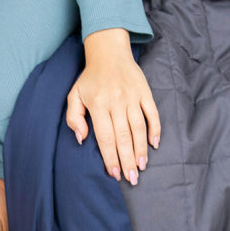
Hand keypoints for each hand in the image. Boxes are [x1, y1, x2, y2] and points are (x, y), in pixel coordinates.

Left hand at [66, 28, 160, 185]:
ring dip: (141, 149)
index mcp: (98, 105)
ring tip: (142, 166)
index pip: (105, 138)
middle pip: (123, 137)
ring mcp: (132, 97)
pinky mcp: (145, 92)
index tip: (114, 174)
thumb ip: (74, 118)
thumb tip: (82, 139)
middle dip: (127, 160)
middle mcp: (116, 102)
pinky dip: (155, 129)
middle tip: (132, 178)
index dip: (110, 158)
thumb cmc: (90, 78)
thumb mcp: (74, 95)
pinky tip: (155, 144)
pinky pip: (152, 113)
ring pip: (138, 128)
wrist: (109, 52)